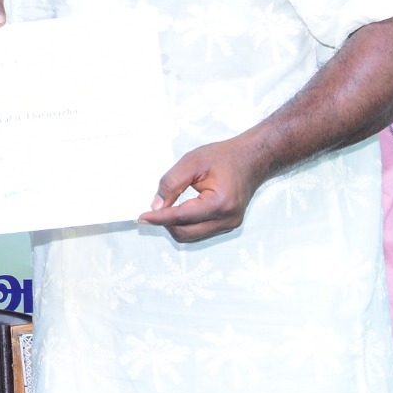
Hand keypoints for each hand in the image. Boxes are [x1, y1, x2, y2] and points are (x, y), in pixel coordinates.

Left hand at [138, 137, 265, 242]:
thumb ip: (171, 183)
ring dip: (175, 226)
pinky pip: (200, 232)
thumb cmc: (223, 157)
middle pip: (185, 233)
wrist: (252, 159)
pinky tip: (179, 211)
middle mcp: (227, 219)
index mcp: (220, 203)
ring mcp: (230, 225)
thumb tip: (156, 205)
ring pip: (192, 236)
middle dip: (165, 223)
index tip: (141, 217)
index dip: (159, 218)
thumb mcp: (192, 161)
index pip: (181, 217)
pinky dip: (186, 225)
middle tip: (151, 211)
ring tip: (166, 209)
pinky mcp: (229, 225)